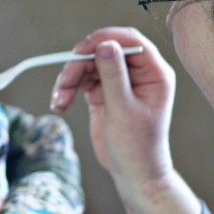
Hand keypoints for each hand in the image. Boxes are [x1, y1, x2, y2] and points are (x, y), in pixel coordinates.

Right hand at [50, 27, 199, 213]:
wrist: (132, 173)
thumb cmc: (136, 146)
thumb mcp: (124, 110)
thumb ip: (114, 76)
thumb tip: (106, 44)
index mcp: (154, 73)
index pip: (131, 41)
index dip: (106, 39)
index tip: (83, 48)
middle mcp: (137, 73)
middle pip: (104, 50)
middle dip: (81, 63)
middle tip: (65, 80)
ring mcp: (119, 81)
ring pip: (89, 64)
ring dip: (70, 78)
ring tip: (60, 100)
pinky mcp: (103, 92)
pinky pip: (81, 80)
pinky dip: (68, 89)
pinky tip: (59, 104)